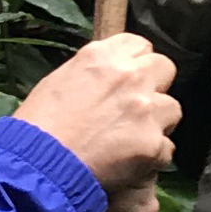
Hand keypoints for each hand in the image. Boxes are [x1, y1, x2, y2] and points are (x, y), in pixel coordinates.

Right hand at [6, 33, 178, 189]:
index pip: (139, 45)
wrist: (38, 166)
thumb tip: (108, 80)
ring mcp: (145, 110)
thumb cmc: (38, 126)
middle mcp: (130, 76)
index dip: (134, 63)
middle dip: (154, 86)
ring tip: (134, 139)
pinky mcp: (153, 144)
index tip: (127, 79)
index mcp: (103, 57)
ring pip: (172, 109)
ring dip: (157, 122)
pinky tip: (131, 163)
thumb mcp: (60, 81)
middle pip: (164, 68)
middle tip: (136, 107)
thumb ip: (93, 73)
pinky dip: (152, 157)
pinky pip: (166, 148)